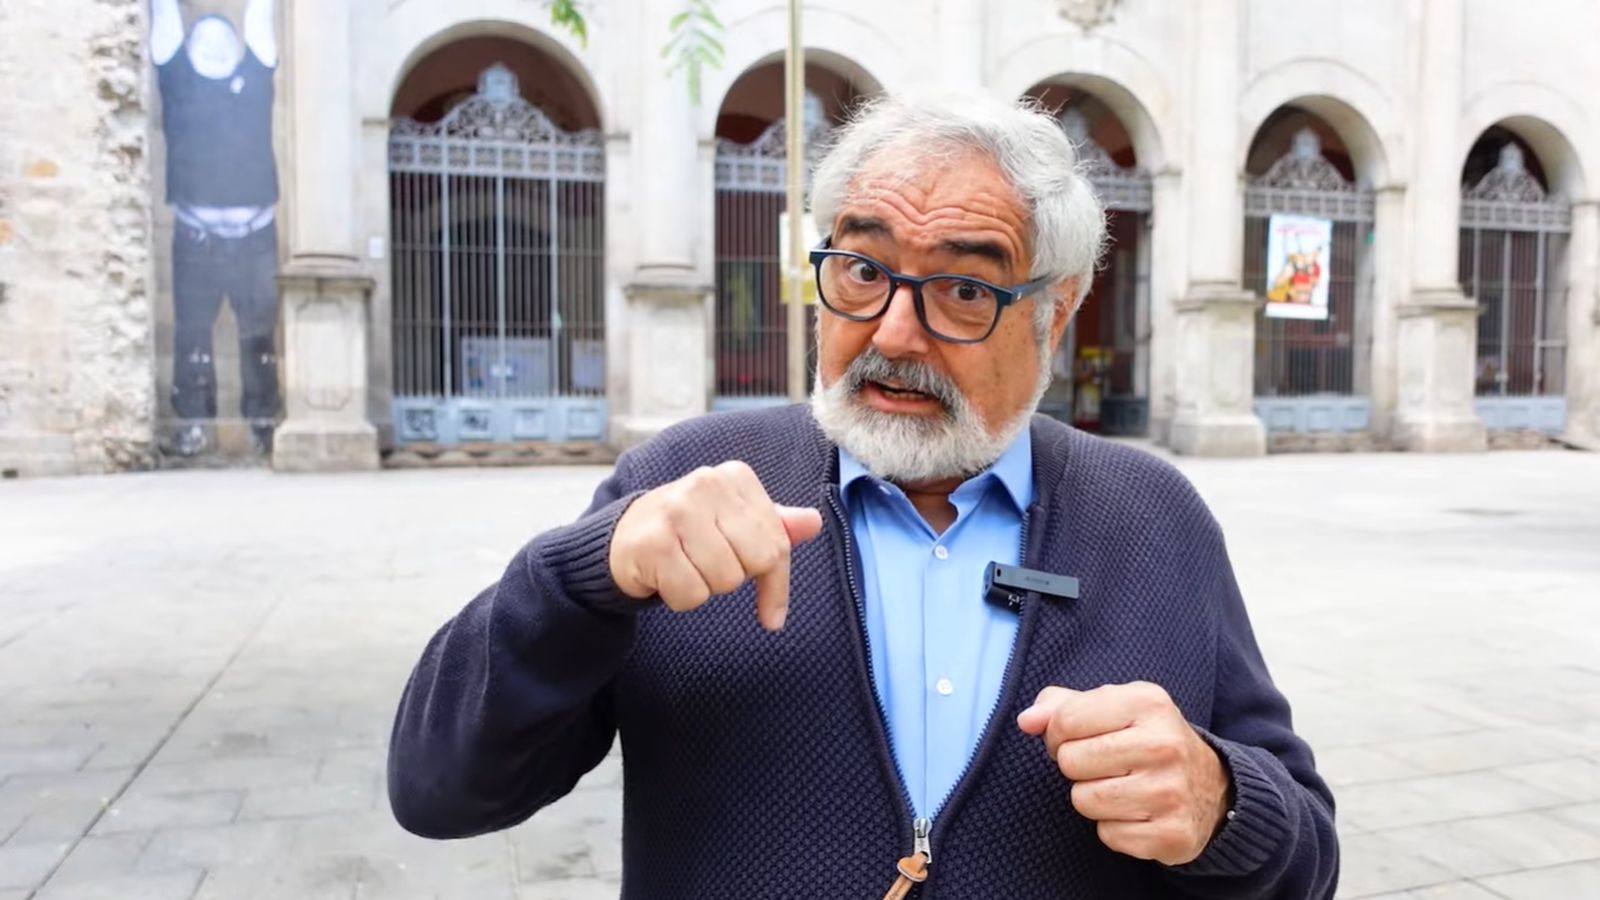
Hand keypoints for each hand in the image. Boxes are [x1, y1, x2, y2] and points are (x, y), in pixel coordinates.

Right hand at [609, 461, 822, 630]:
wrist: (625, 537)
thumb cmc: (690, 531)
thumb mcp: (735, 522)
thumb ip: (774, 526)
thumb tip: (813, 523)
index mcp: (735, 477)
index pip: (778, 543)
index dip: (775, 582)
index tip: (769, 607)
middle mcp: (706, 484)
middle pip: (755, 561)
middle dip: (734, 577)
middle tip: (707, 564)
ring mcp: (677, 510)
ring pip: (724, 580)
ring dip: (706, 588)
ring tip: (686, 566)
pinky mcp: (653, 543)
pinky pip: (692, 595)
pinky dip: (681, 598)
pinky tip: (666, 576)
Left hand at [1017, 682, 1230, 865]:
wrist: (1212, 787)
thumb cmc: (1145, 738)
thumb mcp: (1112, 706)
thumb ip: (1060, 705)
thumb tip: (1027, 721)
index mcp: (1148, 702)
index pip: (1065, 720)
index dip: (1058, 733)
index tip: (1081, 738)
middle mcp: (1164, 744)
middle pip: (1070, 762)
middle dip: (1076, 766)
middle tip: (1103, 764)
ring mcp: (1171, 792)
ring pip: (1083, 801)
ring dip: (1092, 797)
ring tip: (1120, 786)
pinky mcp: (1173, 834)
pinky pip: (1108, 835)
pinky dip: (1114, 827)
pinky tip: (1137, 812)